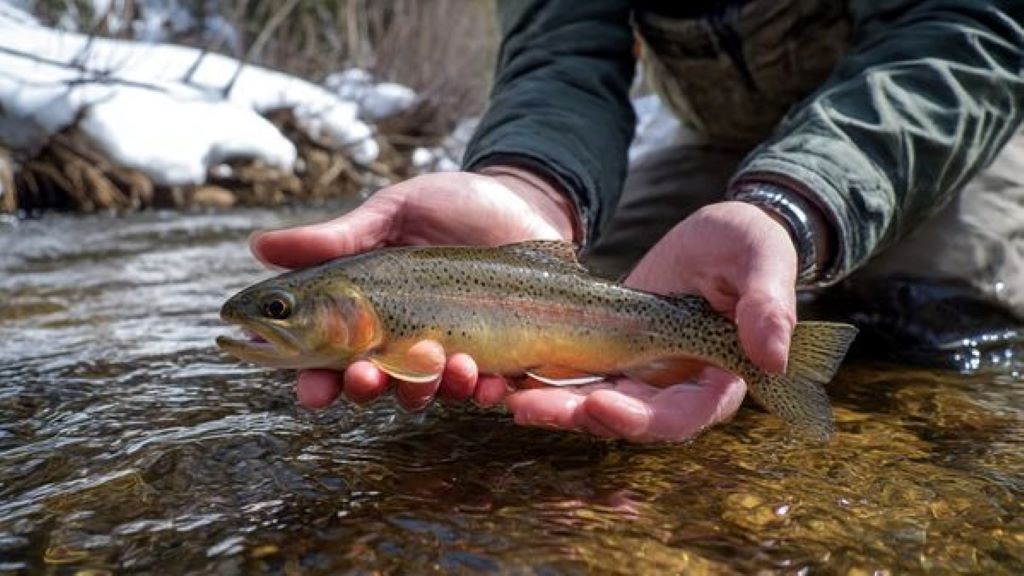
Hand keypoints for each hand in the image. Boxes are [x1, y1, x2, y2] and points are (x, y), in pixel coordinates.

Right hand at [249, 168, 576, 410]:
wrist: (524, 199)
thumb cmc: (452, 205)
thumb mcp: (393, 213)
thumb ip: (337, 238)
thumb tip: (258, 247)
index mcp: (367, 314)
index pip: (329, 358)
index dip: (315, 381)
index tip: (310, 389)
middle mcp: (403, 342)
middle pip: (372, 385)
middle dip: (365, 388)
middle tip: (364, 375)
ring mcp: (451, 353)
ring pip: (426, 392)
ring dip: (424, 388)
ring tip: (439, 360)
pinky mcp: (498, 357)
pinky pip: (485, 389)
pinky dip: (482, 390)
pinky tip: (485, 377)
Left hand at [505, 201, 797, 441]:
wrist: (715, 238)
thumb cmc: (747, 247)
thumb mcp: (762, 261)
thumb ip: (769, 306)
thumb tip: (772, 359)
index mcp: (716, 382)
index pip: (678, 417)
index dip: (639, 420)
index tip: (601, 405)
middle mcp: (671, 390)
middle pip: (620, 418)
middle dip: (572, 414)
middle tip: (524, 405)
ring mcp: (636, 375)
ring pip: (587, 401)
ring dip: (546, 401)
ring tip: (500, 390)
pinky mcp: (606, 354)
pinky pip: (570, 373)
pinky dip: (538, 375)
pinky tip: (501, 368)